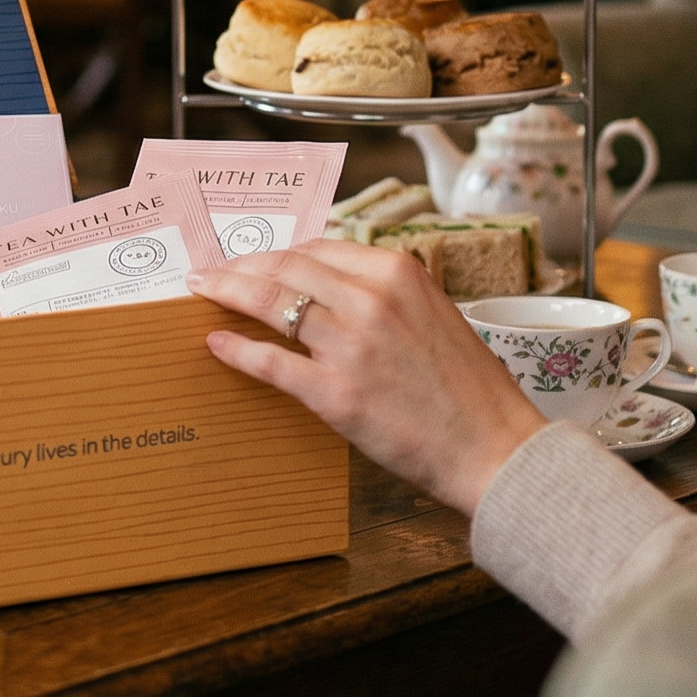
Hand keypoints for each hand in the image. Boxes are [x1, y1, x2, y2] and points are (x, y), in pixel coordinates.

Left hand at [188, 239, 546, 516]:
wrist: (494, 448)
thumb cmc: (467, 388)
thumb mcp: (433, 313)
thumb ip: (384, 293)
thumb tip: (326, 287)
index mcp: (397, 272)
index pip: (317, 248)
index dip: (276, 254)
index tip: (252, 259)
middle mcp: (371, 299)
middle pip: (285, 268)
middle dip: (241, 267)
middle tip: (212, 273)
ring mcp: (352, 345)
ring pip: (270, 303)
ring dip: (227, 294)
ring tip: (202, 292)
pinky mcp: (337, 394)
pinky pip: (271, 362)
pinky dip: (237, 349)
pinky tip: (216, 344)